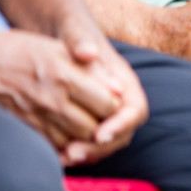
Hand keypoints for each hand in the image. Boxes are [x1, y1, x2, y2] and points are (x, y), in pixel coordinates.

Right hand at [0, 28, 123, 158]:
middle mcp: (52, 100)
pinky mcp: (22, 127)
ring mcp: (36, 116)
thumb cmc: (22, 49)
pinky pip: (50, 146)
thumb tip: (118, 90)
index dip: (114, 105)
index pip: (107, 104)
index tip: (111, 100)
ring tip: (84, 124)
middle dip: (102, 124)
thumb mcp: (59, 48)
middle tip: (101, 116)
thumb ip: (91, 69)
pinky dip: (62, 143)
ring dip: (83, 136)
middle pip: (93, 127)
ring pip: (73, 140)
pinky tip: (64, 132)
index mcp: (66, 76)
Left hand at [52, 18, 148, 165]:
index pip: (135, 109)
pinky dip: (76, 151)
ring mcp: (103, 111)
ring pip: (105, 142)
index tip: (99, 134)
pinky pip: (88, 142)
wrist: (60, 36)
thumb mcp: (76, 32)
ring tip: (63, 157)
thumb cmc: (70, 32)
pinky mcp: (86, 119)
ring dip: (87, 153)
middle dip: (100, 146)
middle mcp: (118, 99)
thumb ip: (82, 42)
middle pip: (122, 132)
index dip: (121, 124)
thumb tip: (89, 54)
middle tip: (73, 153)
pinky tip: (55, 154)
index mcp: (123, 80)